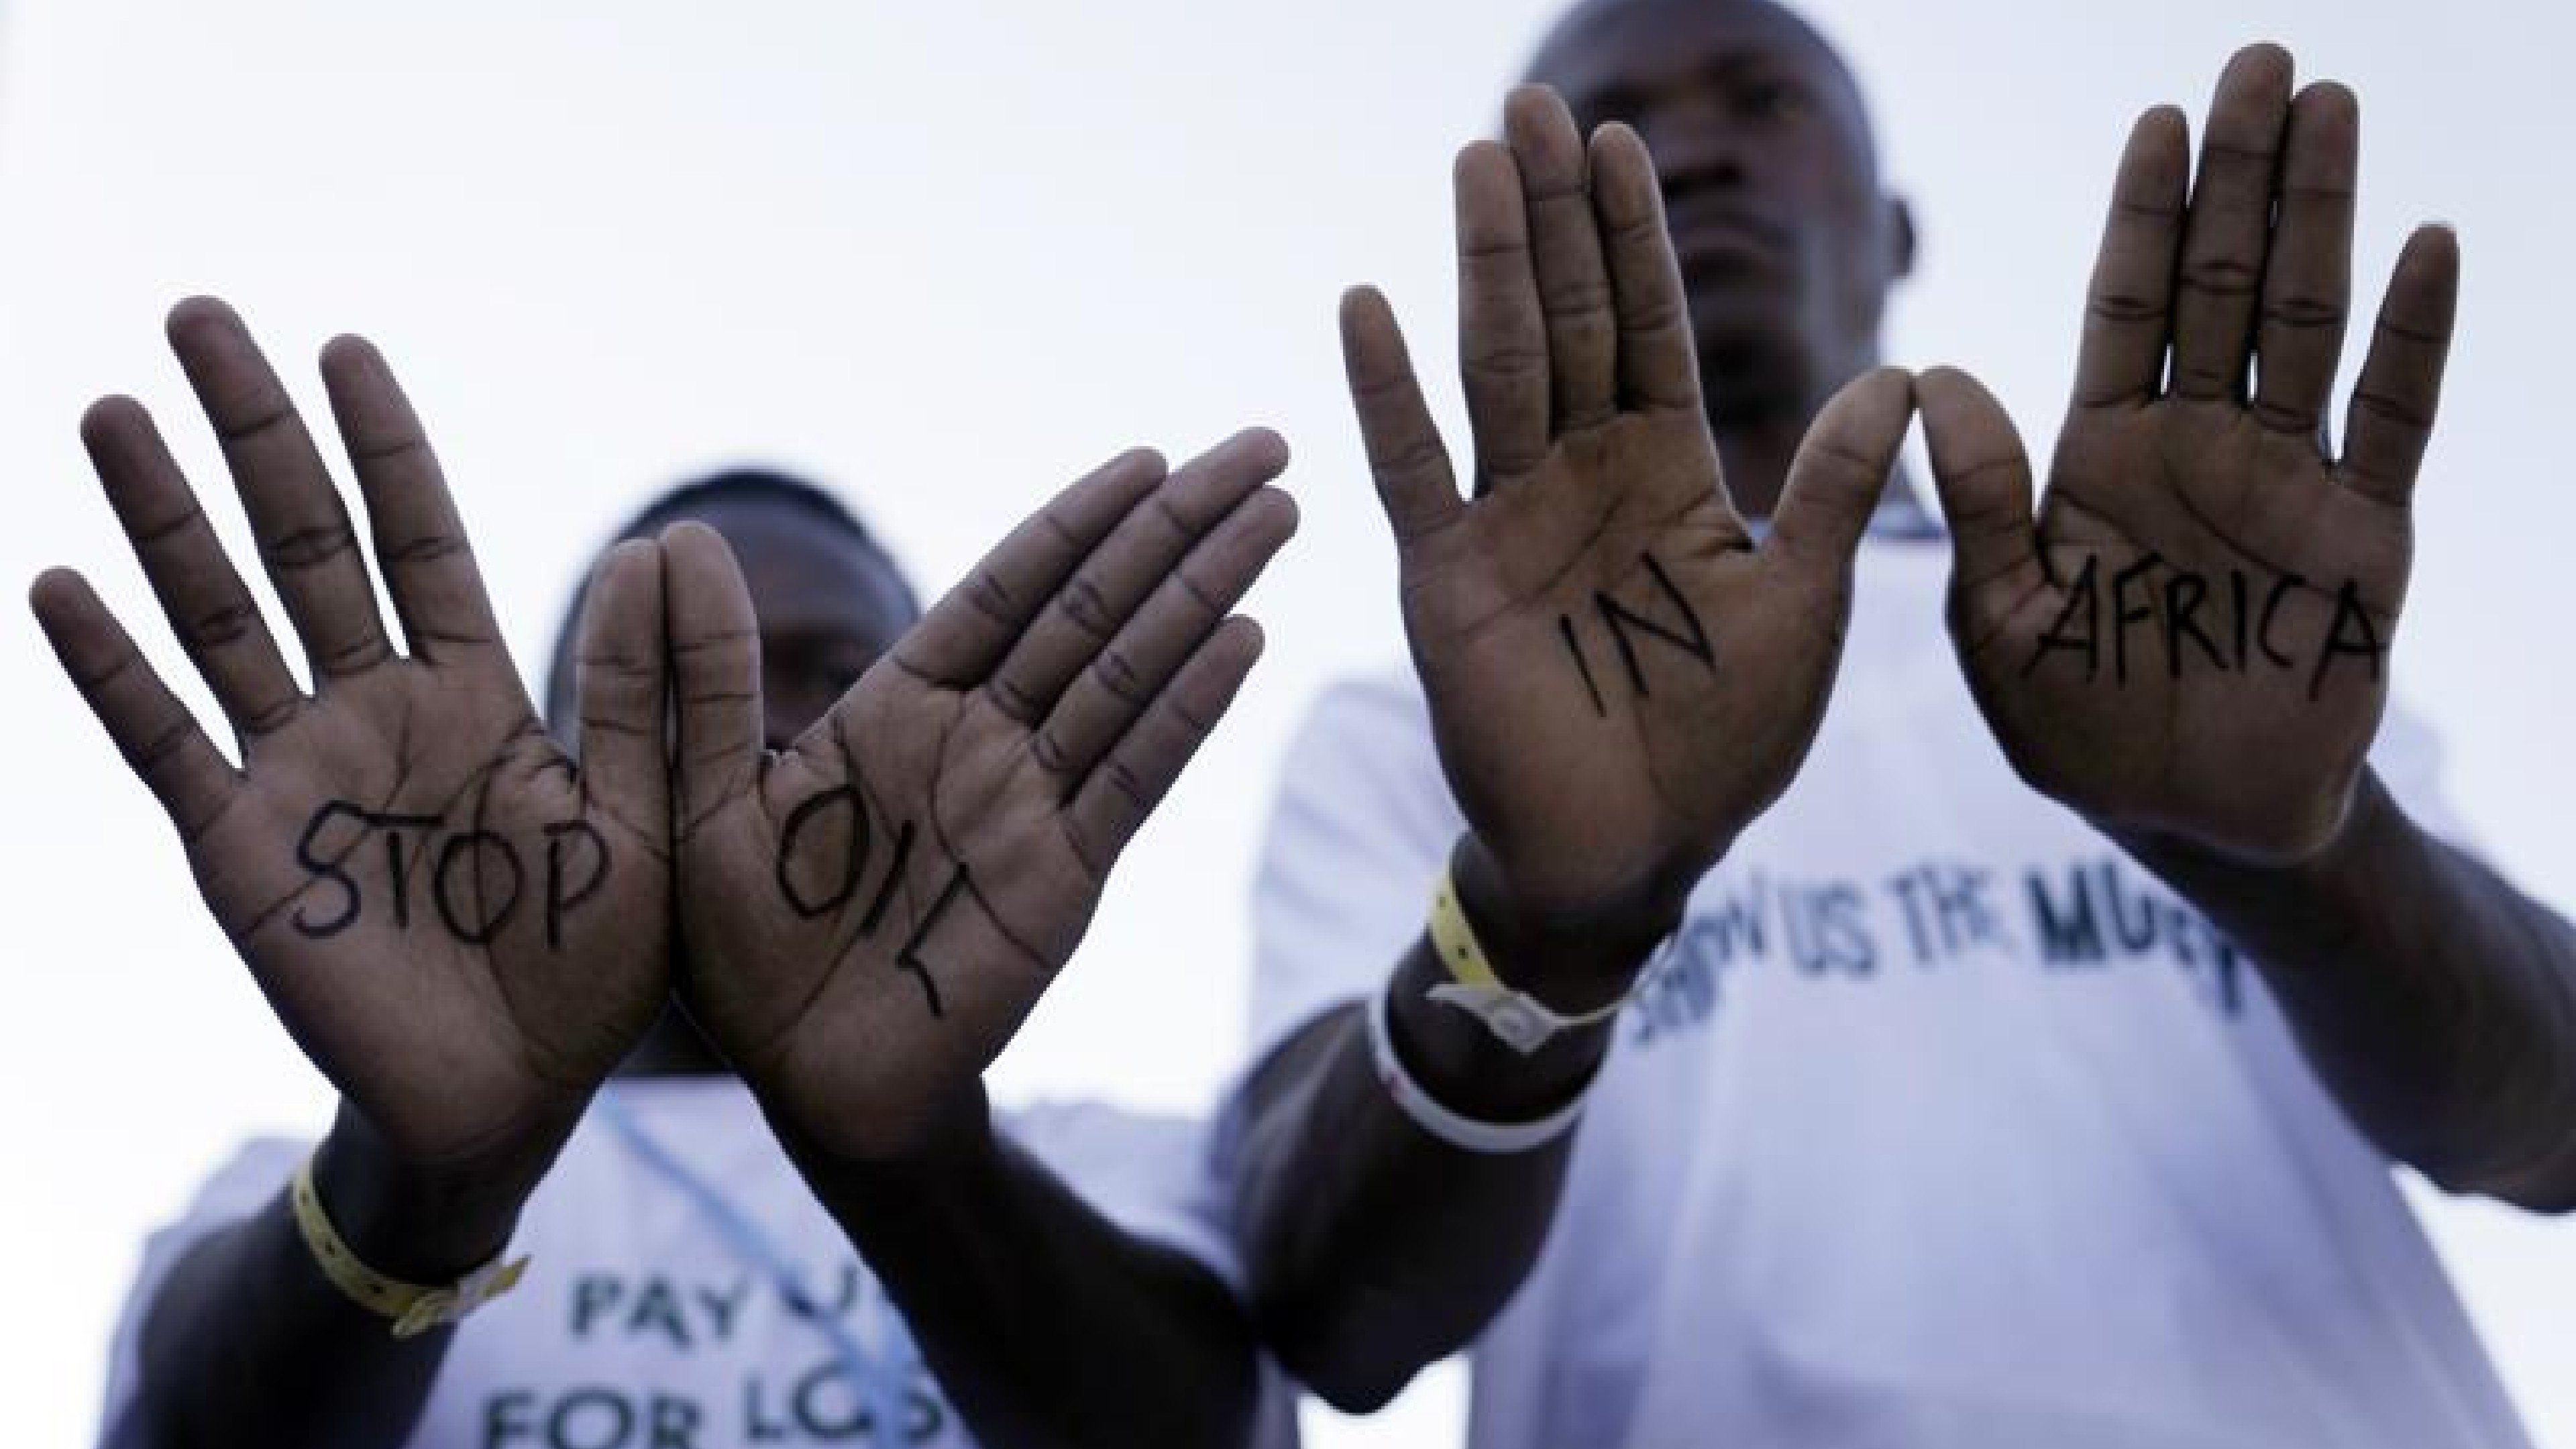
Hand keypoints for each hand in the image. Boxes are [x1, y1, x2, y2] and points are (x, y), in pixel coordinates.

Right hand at [30, 299, 671, 1182]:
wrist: (510, 1100)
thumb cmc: (593, 971)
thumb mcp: (650, 821)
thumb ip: (654, 694)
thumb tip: (671, 541)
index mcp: (479, 696)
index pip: (418, 538)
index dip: (383, 446)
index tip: (346, 347)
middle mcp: (376, 712)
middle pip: (303, 543)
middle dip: (253, 433)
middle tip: (202, 316)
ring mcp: (299, 771)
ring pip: (218, 616)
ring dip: (163, 515)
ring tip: (113, 409)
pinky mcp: (240, 846)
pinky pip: (164, 740)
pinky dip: (110, 666)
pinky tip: (55, 581)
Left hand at [666, 432, 1293, 1159]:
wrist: (801, 1088)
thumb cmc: (738, 951)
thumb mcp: (697, 800)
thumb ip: (701, 677)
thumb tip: (675, 539)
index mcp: (899, 708)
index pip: (1008, 589)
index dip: (1078, 521)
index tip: (1147, 458)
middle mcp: (980, 741)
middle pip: (1097, 608)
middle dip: (1178, 527)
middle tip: (1261, 449)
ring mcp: (1030, 806)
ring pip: (1135, 673)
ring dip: (1208, 590)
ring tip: (1281, 513)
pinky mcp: (1060, 878)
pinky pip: (1134, 777)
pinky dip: (1190, 709)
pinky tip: (1243, 638)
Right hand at [1343, 85, 1910, 993]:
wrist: (1633, 854)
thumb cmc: (1722, 743)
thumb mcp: (1803, 607)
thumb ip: (1830, 491)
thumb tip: (1902, 374)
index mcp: (1668, 471)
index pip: (1649, 326)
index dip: (1634, 236)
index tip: (1619, 141)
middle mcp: (1581, 475)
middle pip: (1568, 319)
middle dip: (1552, 216)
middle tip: (1528, 109)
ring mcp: (1507, 518)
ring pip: (1495, 364)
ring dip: (1485, 266)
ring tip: (1475, 165)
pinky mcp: (1445, 577)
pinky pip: (1414, 467)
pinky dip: (1386, 391)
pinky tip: (1366, 305)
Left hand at [1917, 45, 2456, 863]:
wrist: (2185, 819)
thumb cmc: (2074, 724)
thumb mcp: (1998, 620)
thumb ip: (1979, 503)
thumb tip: (1933, 375)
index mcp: (2100, 455)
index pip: (2123, 307)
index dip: (2143, 216)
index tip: (2160, 120)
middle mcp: (2197, 444)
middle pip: (2219, 284)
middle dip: (2239, 176)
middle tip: (2260, 62)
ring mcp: (2286, 478)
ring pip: (2305, 320)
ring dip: (2320, 215)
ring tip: (2332, 108)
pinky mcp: (2364, 533)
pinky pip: (2392, 418)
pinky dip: (2412, 335)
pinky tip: (2427, 245)